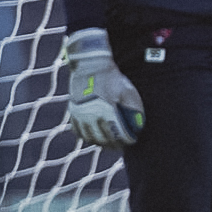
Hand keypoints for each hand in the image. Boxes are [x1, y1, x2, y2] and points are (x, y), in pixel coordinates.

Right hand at [64, 28, 143, 147]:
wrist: (89, 66)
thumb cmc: (112, 79)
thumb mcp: (127, 91)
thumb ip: (134, 107)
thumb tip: (140, 124)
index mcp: (106, 110)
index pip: (117, 133)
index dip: (126, 139)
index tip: (132, 140)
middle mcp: (91, 115)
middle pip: (103, 138)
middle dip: (114, 144)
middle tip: (122, 145)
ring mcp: (79, 115)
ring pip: (89, 137)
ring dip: (100, 143)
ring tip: (109, 144)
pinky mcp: (72, 112)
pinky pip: (78, 132)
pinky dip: (86, 137)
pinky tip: (94, 138)